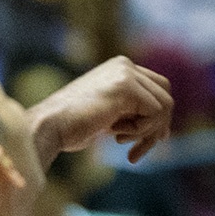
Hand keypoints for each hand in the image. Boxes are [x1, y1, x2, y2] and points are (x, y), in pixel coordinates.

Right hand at [28, 56, 173, 162]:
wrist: (48, 126)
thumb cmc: (72, 127)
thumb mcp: (109, 116)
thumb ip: (133, 115)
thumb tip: (165, 131)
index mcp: (120, 68)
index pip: (157, 90)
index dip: (155, 119)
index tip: (141, 144)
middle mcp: (125, 65)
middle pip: (166, 95)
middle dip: (157, 127)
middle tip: (136, 150)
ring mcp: (126, 73)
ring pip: (165, 104)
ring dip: (147, 131)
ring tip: (120, 140)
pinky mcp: (126, 87)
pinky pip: (156, 112)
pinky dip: (141, 131)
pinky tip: (115, 135)